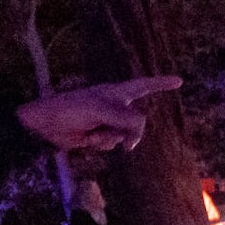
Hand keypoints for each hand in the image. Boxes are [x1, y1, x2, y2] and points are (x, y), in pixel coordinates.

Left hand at [18, 75, 180, 153]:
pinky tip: (87, 139)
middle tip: (120, 139)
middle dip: (130, 132)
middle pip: (138, 121)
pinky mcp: (98, 136)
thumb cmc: (71, 109)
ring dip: (110, 138)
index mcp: (117, 92)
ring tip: (93, 132)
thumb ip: (126, 121)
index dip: (161, 83)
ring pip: (125, 135)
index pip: (145, 85)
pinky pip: (111, 143)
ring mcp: (107, 121)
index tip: (179, 81)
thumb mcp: (102, 110)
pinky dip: (101, 144)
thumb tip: (136, 139)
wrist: (46, 125)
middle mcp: (115, 106)